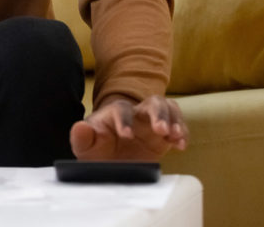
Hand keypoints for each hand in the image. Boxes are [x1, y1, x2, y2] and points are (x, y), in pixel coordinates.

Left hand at [69, 95, 188, 160]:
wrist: (111, 161)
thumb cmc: (97, 150)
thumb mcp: (86, 148)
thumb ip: (82, 138)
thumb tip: (80, 127)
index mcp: (115, 113)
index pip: (122, 109)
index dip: (125, 120)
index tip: (127, 136)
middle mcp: (137, 113)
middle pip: (152, 102)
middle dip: (159, 113)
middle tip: (161, 130)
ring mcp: (152, 122)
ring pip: (168, 108)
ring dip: (175, 120)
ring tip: (175, 136)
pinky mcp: (164, 135)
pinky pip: (178, 126)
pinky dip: (183, 133)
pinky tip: (181, 146)